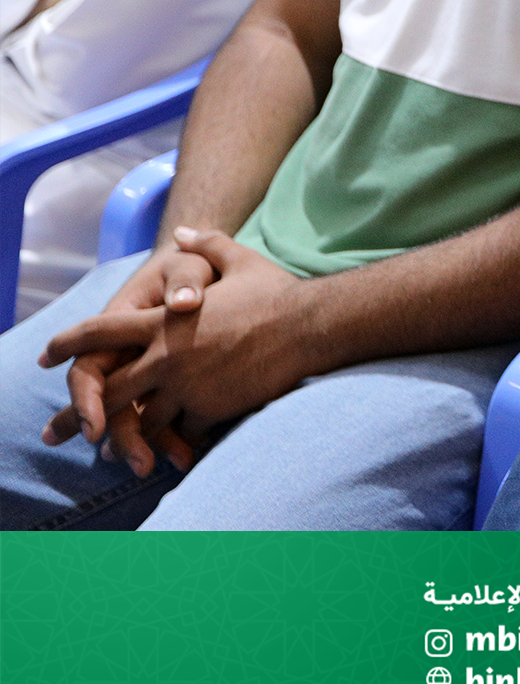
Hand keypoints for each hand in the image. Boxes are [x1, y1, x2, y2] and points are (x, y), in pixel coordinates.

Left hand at [41, 229, 311, 467]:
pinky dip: (177, 442)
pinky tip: (176, 450)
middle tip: (59, 431)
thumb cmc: (275, 292)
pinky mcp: (210, 410)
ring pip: (142, 419)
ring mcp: (186, 387)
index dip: (68, 344)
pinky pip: (182, 433)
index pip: (100, 332)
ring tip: (118, 450)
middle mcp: (166, 357)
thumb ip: (205, 245)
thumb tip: (181, 232)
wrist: (309, 326)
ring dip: (131, 434)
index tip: (47, 356)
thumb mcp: (239, 259)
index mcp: (164, 322)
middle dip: (79, 412)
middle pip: (107, 389)